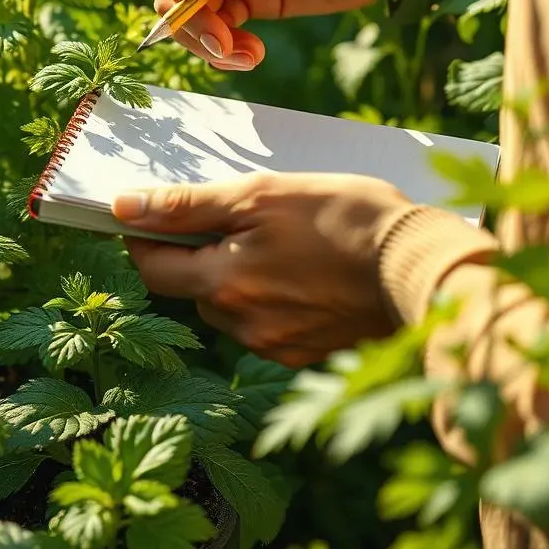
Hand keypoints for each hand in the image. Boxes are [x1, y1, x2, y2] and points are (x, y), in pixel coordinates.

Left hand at [112, 172, 410, 367]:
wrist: (423, 266)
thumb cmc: (344, 218)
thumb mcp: (259, 196)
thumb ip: (187, 206)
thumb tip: (124, 205)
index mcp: (225, 285)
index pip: (154, 269)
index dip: (143, 238)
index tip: (148, 212)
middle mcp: (244, 326)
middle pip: (193, 289)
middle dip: (198, 254)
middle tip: (230, 215)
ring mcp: (277, 345)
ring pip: (230, 306)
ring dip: (235, 274)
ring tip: (276, 238)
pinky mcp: (307, 353)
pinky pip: (266, 323)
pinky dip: (268, 294)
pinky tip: (300, 267)